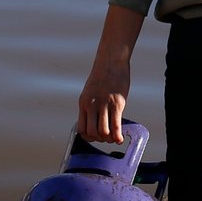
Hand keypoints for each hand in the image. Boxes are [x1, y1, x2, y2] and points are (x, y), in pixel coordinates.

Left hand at [77, 5, 144, 143]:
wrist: (111, 60)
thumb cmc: (103, 76)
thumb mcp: (91, 91)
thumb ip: (91, 105)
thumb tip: (95, 120)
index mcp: (83, 103)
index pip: (81, 128)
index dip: (88, 137)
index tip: (96, 136)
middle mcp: (91, 105)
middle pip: (91, 133)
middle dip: (99, 139)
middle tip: (107, 137)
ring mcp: (104, 104)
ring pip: (102, 132)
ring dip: (109, 139)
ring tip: (114, 136)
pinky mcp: (117, 103)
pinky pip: (115, 125)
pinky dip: (117, 135)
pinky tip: (120, 138)